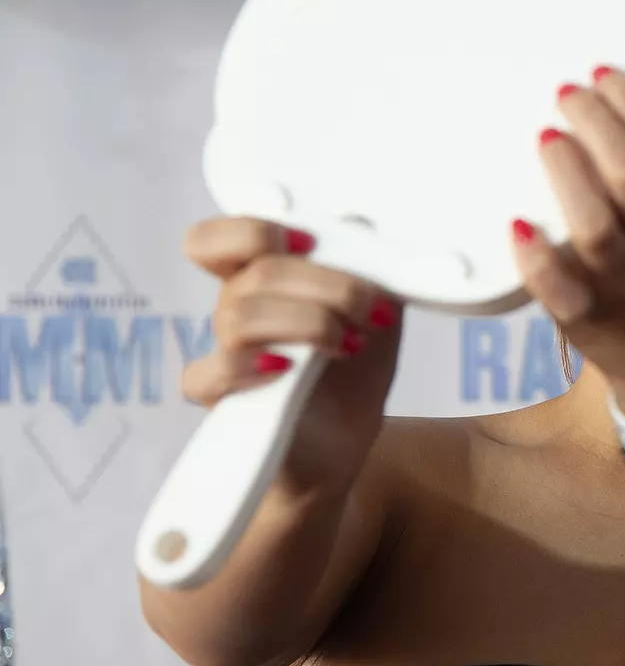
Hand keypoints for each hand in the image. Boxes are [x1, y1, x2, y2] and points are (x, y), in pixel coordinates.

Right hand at [181, 217, 402, 494]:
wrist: (345, 441)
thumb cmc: (352, 369)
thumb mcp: (377, 309)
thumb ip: (370, 266)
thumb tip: (363, 224)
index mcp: (261, 279)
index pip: (214, 240)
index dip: (251, 230)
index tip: (308, 243)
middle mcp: (235, 311)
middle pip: (256, 273)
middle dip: (328, 286)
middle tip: (371, 311)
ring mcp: (226, 355)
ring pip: (239, 316)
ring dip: (309, 322)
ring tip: (351, 346)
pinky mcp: (224, 403)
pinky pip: (206, 375)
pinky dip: (249, 366)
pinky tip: (288, 369)